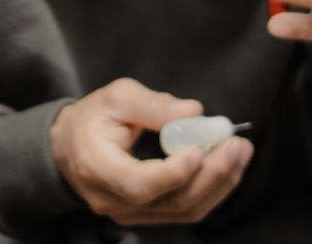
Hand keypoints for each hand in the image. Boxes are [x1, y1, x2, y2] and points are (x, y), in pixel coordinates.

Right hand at [49, 78, 253, 225]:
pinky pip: (185, 209)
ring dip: (220, 182)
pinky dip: (213, 189)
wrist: (70, 149)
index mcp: (98, 168)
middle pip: (171, 201)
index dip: (172, 173)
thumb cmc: (92, 119)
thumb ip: (152, 104)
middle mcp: (114, 200)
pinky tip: (229, 165)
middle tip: (235, 143)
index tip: (200, 149)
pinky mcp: (148, 214)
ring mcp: (131, 213)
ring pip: (184, 210)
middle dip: (212, 174)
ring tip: (241, 151)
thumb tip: (194, 112)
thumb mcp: (114, 97)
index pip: (138, 184)